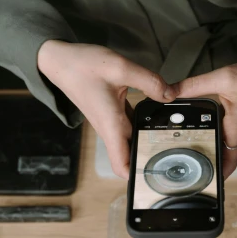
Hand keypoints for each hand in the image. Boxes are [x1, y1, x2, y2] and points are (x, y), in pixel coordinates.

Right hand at [38, 40, 177, 177]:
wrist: (60, 60)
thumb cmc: (82, 66)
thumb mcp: (119, 68)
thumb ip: (149, 81)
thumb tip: (170, 95)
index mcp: (111, 126)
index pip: (122, 166)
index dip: (136, 177)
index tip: (155, 177)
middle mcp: (110, 129)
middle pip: (132, 155)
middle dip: (151, 158)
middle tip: (176, 154)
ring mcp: (110, 122)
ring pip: (132, 139)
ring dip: (148, 140)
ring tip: (173, 137)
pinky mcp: (111, 112)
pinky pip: (130, 124)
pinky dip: (143, 123)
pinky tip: (158, 115)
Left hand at [175, 63, 236, 177]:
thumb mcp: (224, 78)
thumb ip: (194, 86)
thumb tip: (168, 94)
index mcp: (234, 131)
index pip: (221, 162)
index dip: (208, 175)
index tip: (194, 183)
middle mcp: (236, 138)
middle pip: (218, 162)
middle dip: (201, 168)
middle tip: (179, 172)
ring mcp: (236, 136)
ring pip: (219, 154)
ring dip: (204, 157)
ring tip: (180, 160)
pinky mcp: (235, 130)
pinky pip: (221, 144)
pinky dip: (209, 144)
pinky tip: (194, 141)